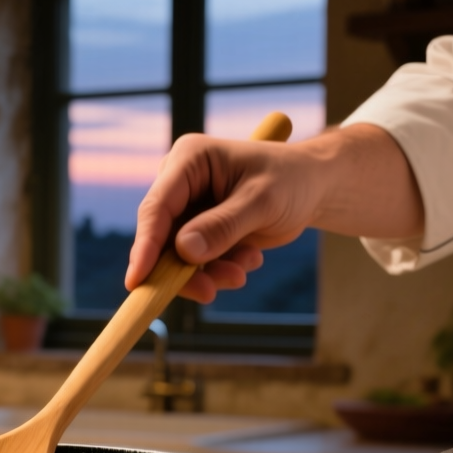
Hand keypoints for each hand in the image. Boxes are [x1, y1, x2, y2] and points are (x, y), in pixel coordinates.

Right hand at [124, 124, 423, 302]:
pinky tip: (249, 259)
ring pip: (177, 256)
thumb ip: (223, 225)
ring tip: (244, 271)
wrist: (314, 187)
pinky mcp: (200, 229)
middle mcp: (181, 183)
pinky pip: (195, 261)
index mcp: (189, 160)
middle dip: (184, 268)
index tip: (138, 281)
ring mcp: (189, 207)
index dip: (145, 247)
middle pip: (161, 237)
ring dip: (208, 272)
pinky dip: (219, 269)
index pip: (157, 208)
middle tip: (210, 292)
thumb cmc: (292, 180)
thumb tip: (183, 251)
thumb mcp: (262, 201)